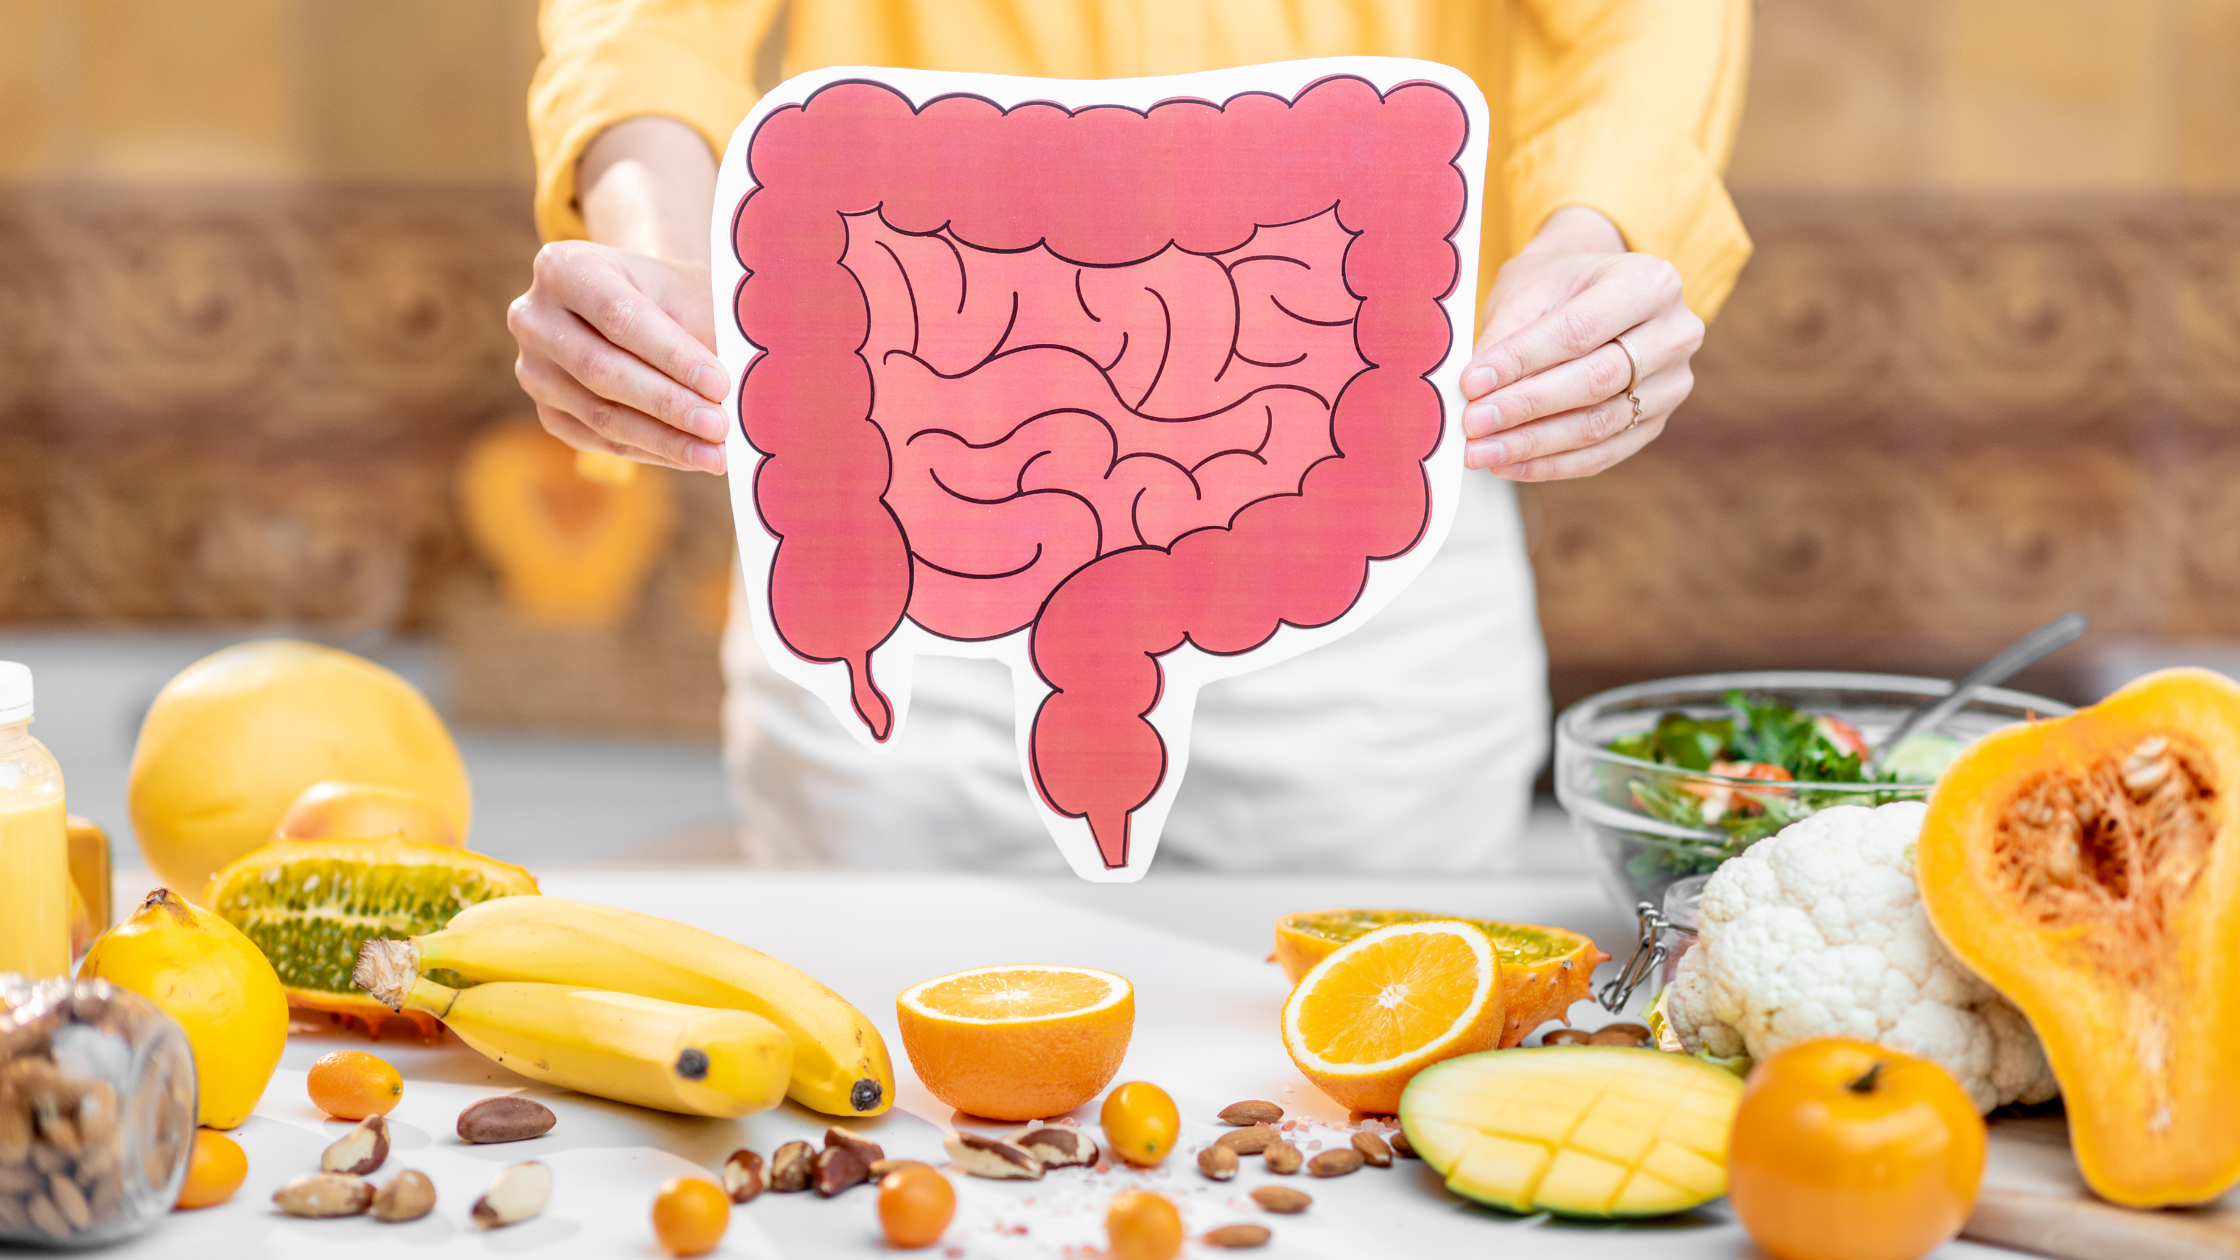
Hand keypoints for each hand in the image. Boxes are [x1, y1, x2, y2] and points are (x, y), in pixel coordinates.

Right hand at [506, 242, 727, 473]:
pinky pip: (599, 440)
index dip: (671, 355)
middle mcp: (533, 317)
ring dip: (663, 438)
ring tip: (716, 454)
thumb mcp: (686, 294)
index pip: (619, 316)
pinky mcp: (546, 411)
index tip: (719, 384)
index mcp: (564, 267)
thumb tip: (730, 398)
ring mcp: (533, 369)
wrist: (636, 305)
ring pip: (599, 414)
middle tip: (719, 426)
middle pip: (602, 370)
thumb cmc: (667, 296)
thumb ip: (704, 335)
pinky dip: (651, 450)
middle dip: (668, 403)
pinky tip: (692, 456)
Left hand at [1460, 206, 1704, 480]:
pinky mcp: (1656, 422)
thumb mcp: (1528, 288)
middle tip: (1473, 423)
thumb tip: (1473, 393)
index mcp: (1649, 282)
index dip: (1521, 361)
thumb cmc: (1557, 286)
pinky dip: (1550, 464)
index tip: (1472, 383)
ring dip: (1533, 445)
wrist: (1592, 293)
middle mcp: (1675, 333)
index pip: (1578, 330)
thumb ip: (1504, 335)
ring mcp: (1672, 383)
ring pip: (1599, 425)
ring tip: (1480, 451)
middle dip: (1525, 407)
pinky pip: (1602, 454)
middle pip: (1595, 381)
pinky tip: (1507, 465)